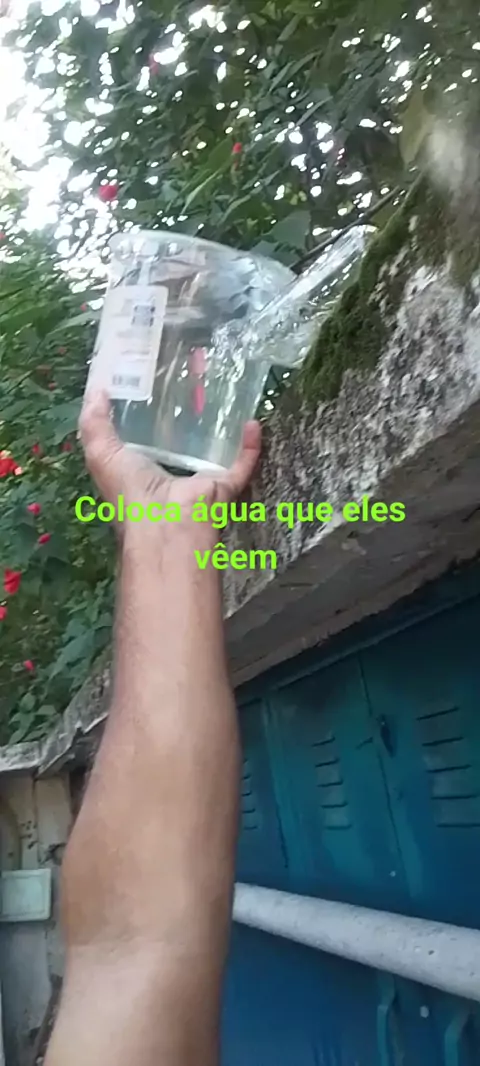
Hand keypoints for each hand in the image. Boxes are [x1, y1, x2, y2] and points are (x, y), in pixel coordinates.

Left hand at [78, 390, 260, 534]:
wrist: (164, 524)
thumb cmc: (128, 491)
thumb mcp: (100, 453)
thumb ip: (94, 422)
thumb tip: (97, 389)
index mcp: (139, 470)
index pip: (143, 439)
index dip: (144, 411)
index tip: (150, 380)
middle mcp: (170, 477)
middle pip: (181, 442)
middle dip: (186, 415)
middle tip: (190, 380)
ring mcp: (199, 483)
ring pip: (214, 451)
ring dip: (222, 428)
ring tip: (224, 394)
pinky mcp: (224, 487)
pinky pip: (241, 464)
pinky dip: (250, 446)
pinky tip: (253, 422)